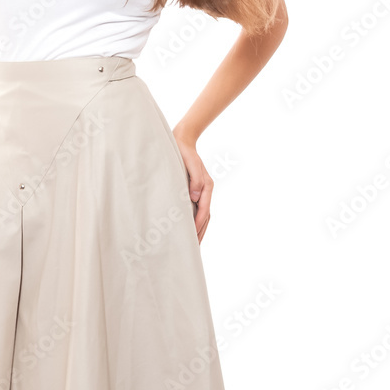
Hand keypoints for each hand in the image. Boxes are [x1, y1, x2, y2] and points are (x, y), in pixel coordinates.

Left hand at [172, 130, 212, 244]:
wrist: (182, 140)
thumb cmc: (184, 152)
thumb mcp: (190, 164)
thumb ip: (195, 180)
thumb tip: (196, 198)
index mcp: (207, 186)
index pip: (204, 210)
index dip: (198, 224)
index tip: (192, 237)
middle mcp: (206, 190)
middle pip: (206, 216)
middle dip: (200, 232)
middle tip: (194, 249)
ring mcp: (202, 191)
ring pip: (204, 215)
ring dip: (199, 229)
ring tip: (193, 243)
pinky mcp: (196, 190)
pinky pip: (198, 209)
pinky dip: (196, 221)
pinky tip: (189, 228)